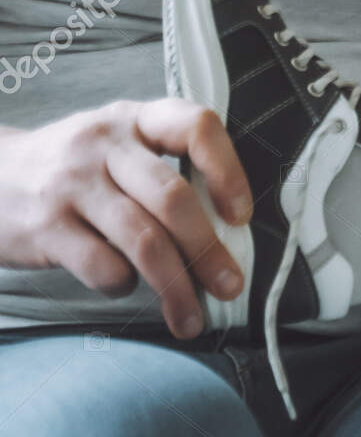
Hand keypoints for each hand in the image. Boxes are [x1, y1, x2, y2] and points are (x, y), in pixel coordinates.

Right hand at [0, 100, 251, 338]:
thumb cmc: (76, 170)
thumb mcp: (119, 149)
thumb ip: (169, 176)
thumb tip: (228, 240)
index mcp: (135, 119)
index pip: (196, 127)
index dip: (229, 171)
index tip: (240, 216)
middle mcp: (104, 145)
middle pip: (173, 199)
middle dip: (209, 251)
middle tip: (230, 285)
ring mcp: (71, 184)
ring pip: (143, 240)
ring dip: (177, 286)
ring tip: (192, 317)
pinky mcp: (44, 226)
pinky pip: (102, 265)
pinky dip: (123, 285)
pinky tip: (124, 286)